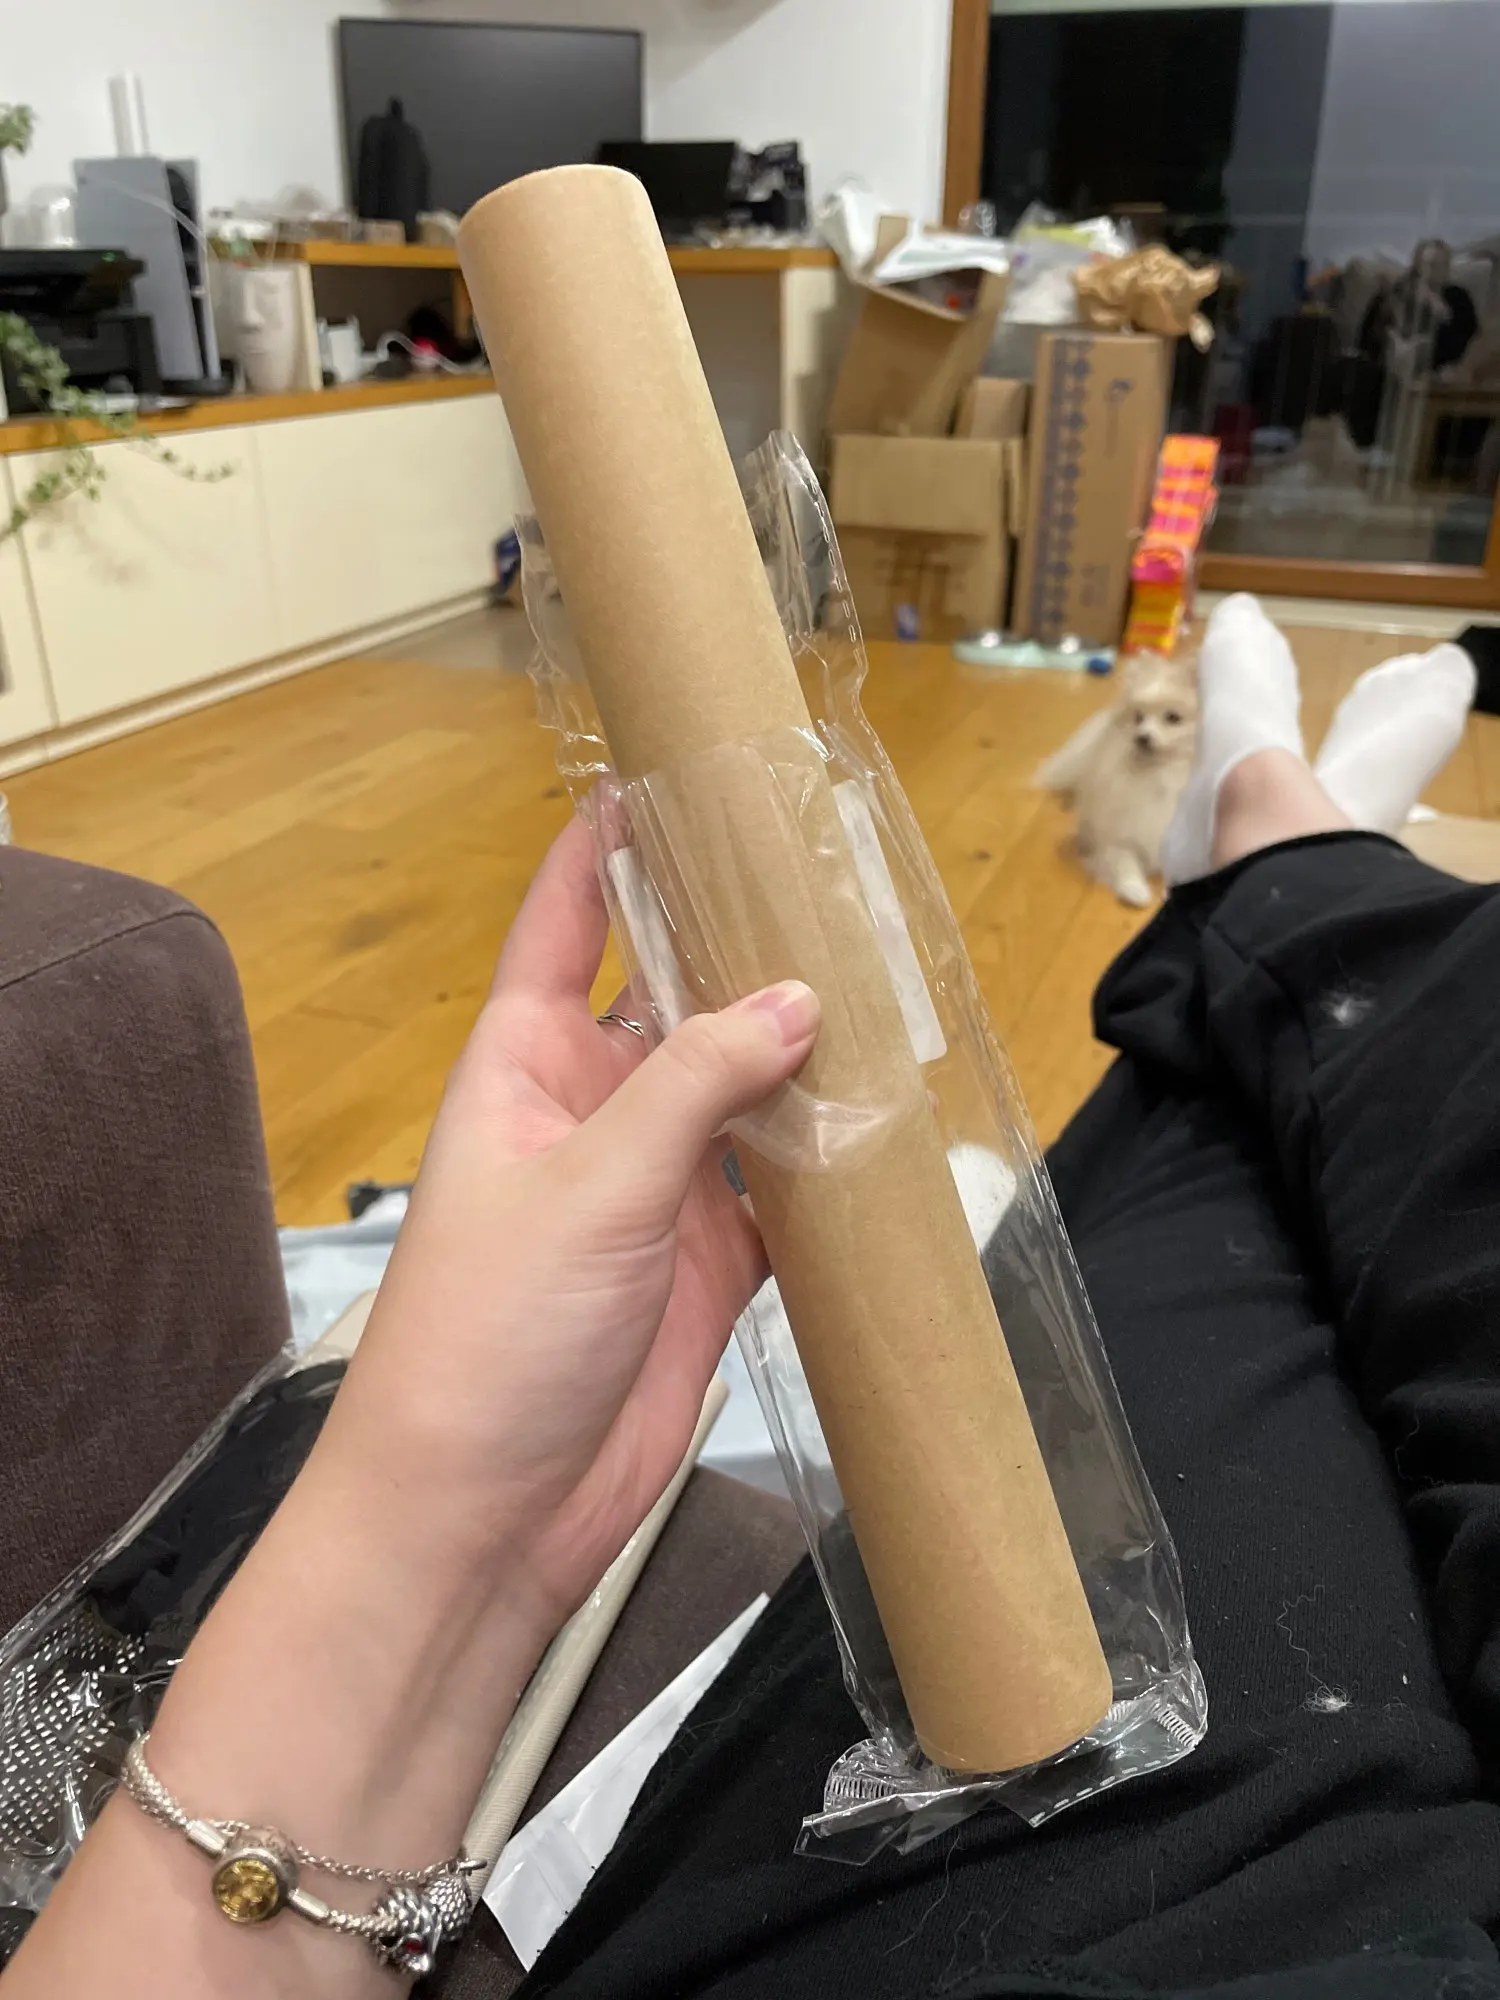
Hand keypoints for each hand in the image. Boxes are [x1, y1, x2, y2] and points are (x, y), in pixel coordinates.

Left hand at [318, 816, 819, 1636]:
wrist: (485, 1512)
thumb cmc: (485, 1334)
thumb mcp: (589, 1185)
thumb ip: (692, 1085)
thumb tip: (795, 998)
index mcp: (527, 1059)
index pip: (567, 920)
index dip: (611, 843)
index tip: (673, 770)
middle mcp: (595, 1105)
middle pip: (676, 993)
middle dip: (744, 939)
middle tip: (834, 875)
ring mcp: (657, 1183)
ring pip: (743, 1086)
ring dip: (803, 1047)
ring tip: (889, 978)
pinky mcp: (711, 1258)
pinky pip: (784, 1184)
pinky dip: (833, 1157)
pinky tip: (890, 1116)